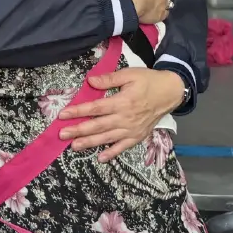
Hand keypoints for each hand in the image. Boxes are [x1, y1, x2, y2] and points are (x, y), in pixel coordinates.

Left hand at [58, 67, 185, 161]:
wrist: (170, 92)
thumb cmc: (148, 81)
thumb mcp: (129, 74)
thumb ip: (109, 79)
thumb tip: (91, 81)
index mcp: (122, 102)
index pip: (95, 108)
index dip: (78, 111)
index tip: (63, 115)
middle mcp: (125, 118)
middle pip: (98, 125)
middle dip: (79, 130)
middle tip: (62, 134)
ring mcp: (131, 129)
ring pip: (107, 138)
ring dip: (90, 143)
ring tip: (74, 146)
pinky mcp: (138, 136)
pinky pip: (123, 147)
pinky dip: (112, 153)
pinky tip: (100, 158)